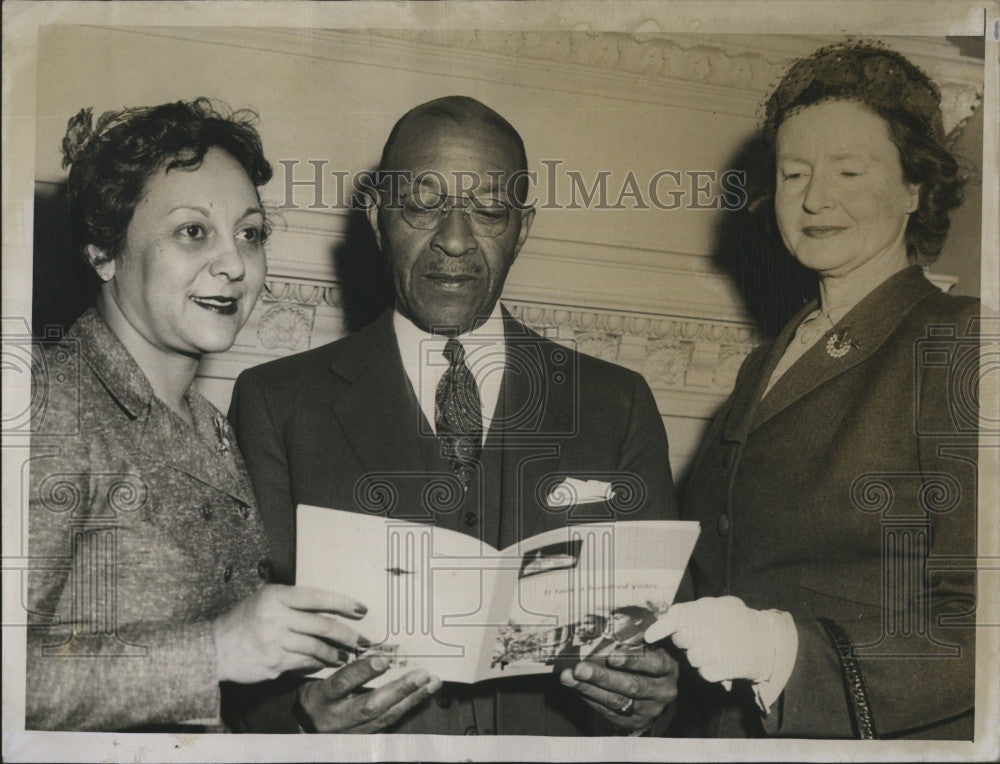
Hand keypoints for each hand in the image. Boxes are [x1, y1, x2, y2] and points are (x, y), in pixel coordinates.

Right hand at [213, 584, 369, 683]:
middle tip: (362, 640)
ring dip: (334, 653)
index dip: (343, 603)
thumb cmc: (243, 620)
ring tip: (344, 655)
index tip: (362, 610)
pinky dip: (317, 664)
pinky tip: (324, 664)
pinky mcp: (273, 663)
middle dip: (347, 634)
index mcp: (276, 595)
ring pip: (315, 647)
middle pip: (322, 625)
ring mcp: (274, 642)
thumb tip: (330, 608)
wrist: (214, 648)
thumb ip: (293, 601)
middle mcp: (276, 616)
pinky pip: (303, 663)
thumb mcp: (265, 599)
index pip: (318, 597)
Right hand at [297, 654, 441, 732]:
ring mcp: (353, 730)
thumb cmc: (316, 693)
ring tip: (432, 683)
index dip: (363, 672)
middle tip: (422, 675)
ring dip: (412, 699)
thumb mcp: (319, 676)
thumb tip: (374, 646)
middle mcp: (339, 717)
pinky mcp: (365, 736)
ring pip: (386, 716)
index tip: (384, 659)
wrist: (308, 725)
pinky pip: (390, 721)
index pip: (343, 683)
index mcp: (323, 697)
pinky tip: (424, 695)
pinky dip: (409, 706)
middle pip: (371, 706)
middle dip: (399, 690)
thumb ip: (342, 664)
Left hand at [560, 646, 677, 732]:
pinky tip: (576, 687)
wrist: (658, 691)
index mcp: (668, 669)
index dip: (633, 661)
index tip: (611, 657)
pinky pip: (610, 712)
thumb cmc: (649, 660)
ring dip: (589, 688)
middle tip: (580, 668)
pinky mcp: (635, 722)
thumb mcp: (651, 648)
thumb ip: (635, 641)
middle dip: (603, 677)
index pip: (654, 664)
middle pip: (632, 686)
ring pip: (617, 701)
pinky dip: (590, 698)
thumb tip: (603, 630)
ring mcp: (650, 710)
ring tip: (569, 678)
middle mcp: (663, 692)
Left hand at [644, 596, 791, 686]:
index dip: (658, 628)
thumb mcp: (719, 604)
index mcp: (704, 611)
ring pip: (692, 658)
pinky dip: (711, 669)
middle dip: (687, 639)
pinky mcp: (720, 670)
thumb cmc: (741, 620)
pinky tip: (723, 660)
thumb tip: (669, 615)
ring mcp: (712, 652)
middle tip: (703, 635)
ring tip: (718, 647)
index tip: (647, 637)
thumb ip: (694, 609)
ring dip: (700, 654)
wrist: (769, 641)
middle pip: (681, 640)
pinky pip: (704, 673)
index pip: (673, 618)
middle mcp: (705, 631)